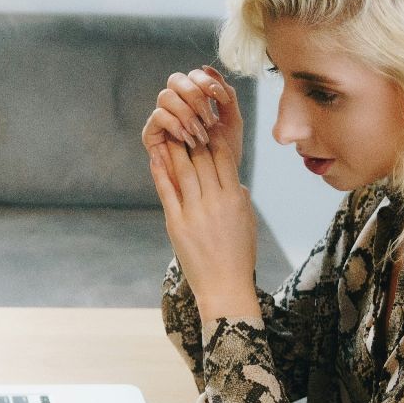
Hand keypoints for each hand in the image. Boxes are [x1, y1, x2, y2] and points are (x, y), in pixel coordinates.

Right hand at [142, 66, 241, 176]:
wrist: (216, 183)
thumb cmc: (225, 154)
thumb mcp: (232, 121)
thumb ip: (226, 95)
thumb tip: (209, 66)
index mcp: (195, 97)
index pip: (195, 75)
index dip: (208, 82)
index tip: (223, 99)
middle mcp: (176, 104)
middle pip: (176, 79)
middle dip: (195, 95)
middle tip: (209, 117)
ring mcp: (162, 117)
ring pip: (166, 96)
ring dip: (186, 111)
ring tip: (200, 132)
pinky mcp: (151, 134)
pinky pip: (157, 116)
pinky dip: (174, 123)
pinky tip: (187, 137)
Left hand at [149, 140, 259, 325]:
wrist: (224, 286)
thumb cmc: (239, 255)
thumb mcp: (247, 222)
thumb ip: (239, 198)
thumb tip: (232, 180)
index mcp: (235, 199)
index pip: (225, 159)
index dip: (215, 138)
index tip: (208, 122)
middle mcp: (215, 202)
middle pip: (203, 160)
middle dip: (194, 136)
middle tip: (185, 116)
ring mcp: (194, 212)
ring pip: (184, 171)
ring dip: (175, 147)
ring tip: (169, 130)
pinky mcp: (176, 224)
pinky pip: (167, 192)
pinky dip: (160, 172)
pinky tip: (155, 156)